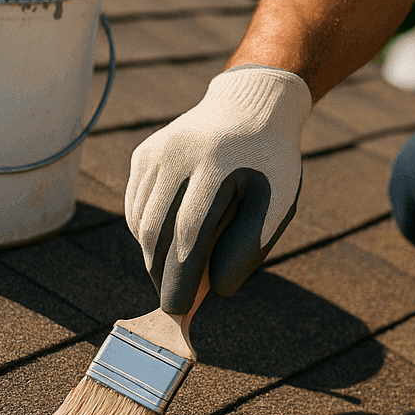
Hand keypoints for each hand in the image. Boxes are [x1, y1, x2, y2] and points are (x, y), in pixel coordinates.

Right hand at [125, 65, 311, 307]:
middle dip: (161, 274)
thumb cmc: (270, 163)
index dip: (180, 276)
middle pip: (157, 231)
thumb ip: (249, 246)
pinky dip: (147, 231)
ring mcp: (156, 153)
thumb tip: (216, 290)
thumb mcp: (278, 202)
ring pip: (142, 221)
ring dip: (153, 255)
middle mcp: (178, 156)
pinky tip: (167, 240)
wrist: (251, 105)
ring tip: (174, 272)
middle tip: (173, 301)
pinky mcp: (144, 154)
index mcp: (216, 166)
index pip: (188, 233)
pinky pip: (137, 205)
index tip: (178, 309)